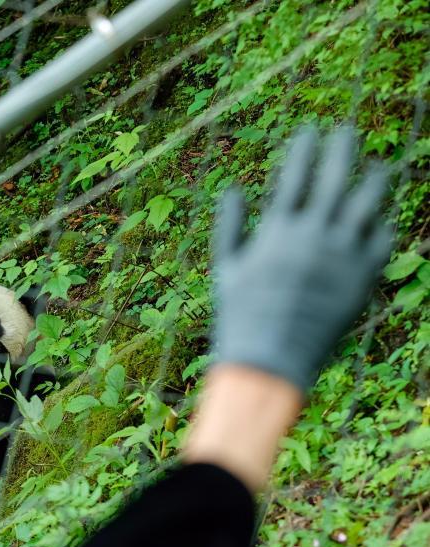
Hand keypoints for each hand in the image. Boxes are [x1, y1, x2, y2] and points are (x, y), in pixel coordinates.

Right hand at [211, 125, 393, 392]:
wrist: (271, 355)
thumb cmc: (242, 312)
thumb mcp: (225, 266)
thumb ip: (230, 225)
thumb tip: (233, 188)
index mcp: (278, 229)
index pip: (294, 176)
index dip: (303, 149)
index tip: (309, 130)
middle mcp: (313, 234)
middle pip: (334, 178)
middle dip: (341, 149)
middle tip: (347, 131)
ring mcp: (342, 254)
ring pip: (367, 203)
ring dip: (375, 180)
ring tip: (380, 167)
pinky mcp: (363, 276)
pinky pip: (381, 239)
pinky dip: (381, 225)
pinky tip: (381, 218)